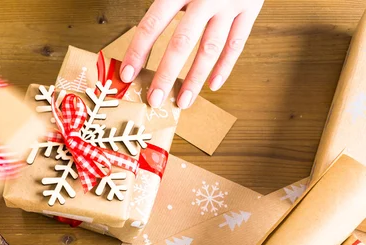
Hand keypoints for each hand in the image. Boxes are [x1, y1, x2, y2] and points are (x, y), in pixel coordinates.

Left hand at [120, 0, 263, 108]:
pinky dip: (225, 66)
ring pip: (211, 48)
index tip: (127, 73)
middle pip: (182, 42)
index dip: (139, 51)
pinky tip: (212, 85)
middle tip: (154, 99)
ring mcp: (230, 4)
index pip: (153, 23)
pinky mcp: (251, 8)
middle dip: (166, 74)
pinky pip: (238, 43)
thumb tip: (138, 26)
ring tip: (183, 100)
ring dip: (195, 78)